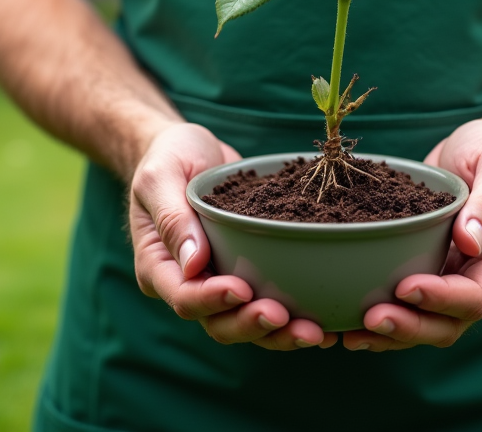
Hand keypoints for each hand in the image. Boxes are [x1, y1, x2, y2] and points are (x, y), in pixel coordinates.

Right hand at [129, 123, 337, 349]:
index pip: (184, 296)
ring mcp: (218, 280)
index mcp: (159, 266)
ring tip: (312, 332)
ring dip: (278, 332)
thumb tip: (193, 264)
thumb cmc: (169, 156)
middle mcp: (188, 283)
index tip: (242, 289)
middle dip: (252, 324)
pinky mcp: (246, 271)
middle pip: (218, 322)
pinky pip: (266, 301)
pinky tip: (323, 322)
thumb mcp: (161, 176)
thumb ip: (172, 218)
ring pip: (246, 321)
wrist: (192, 149)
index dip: (213, 300)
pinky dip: (292, 316)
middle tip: (284, 316)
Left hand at [344, 118, 481, 350]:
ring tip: (353, 334)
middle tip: (371, 318)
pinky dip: (386, 314)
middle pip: (450, 323)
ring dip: (393, 333)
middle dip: (411, 325)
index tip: (405, 288)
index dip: (441, 299)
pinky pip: (410, 303)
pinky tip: (350, 321)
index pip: (477, 295)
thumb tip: (467, 243)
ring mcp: (456, 279)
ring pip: (427, 322)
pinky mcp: (431, 271)